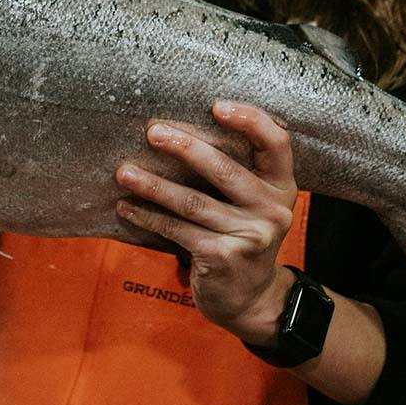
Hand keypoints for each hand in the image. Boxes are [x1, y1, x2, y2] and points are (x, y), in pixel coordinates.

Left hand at [115, 100, 298, 341]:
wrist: (251, 298)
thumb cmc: (243, 235)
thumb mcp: (256, 202)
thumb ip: (238, 170)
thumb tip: (180, 129)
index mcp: (282, 185)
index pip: (276, 142)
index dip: (250, 120)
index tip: (216, 106)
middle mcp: (272, 209)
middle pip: (225, 170)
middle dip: (184, 147)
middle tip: (152, 131)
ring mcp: (250, 236)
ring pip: (193, 202)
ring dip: (153, 185)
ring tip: (124, 172)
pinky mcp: (223, 258)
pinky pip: (178, 230)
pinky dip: (149, 217)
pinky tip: (127, 207)